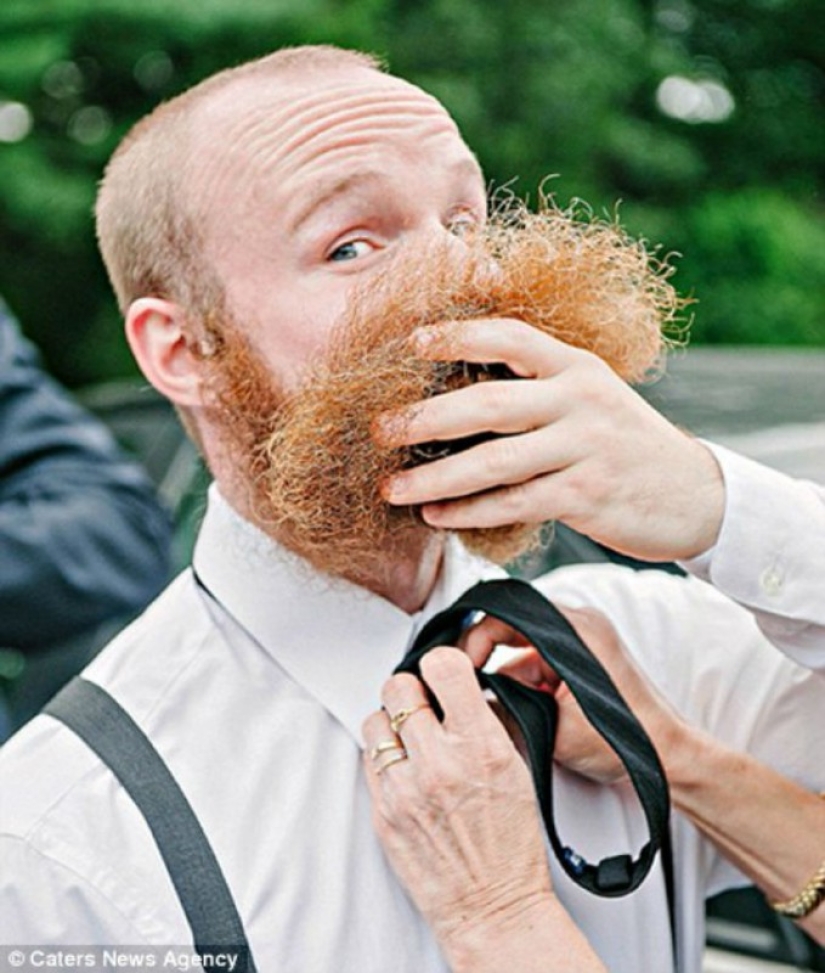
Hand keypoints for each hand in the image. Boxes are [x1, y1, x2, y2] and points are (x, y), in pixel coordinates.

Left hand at [362, 647, 605, 972]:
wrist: (492, 905)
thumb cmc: (510, 844)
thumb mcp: (516, 768)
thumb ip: (487, 720)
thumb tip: (463, 687)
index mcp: (480, 747)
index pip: (443, 668)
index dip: (441, 663)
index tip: (443, 672)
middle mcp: (439, 763)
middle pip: (399, 687)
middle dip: (411, 690)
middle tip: (423, 704)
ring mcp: (405, 789)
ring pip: (375, 719)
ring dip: (392, 723)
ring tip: (411, 739)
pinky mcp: (382, 812)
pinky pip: (369, 759)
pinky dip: (384, 757)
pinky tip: (405, 768)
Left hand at [378, 320, 724, 560]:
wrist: (691, 493)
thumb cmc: (621, 443)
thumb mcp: (590, 396)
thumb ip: (537, 388)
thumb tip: (453, 397)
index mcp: (576, 366)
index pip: (511, 337)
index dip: (459, 335)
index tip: (412, 341)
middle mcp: (581, 399)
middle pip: (489, 404)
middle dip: (425, 418)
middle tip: (381, 430)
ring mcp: (586, 448)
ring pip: (495, 462)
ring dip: (436, 476)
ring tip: (394, 488)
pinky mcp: (587, 495)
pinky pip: (514, 503)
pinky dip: (469, 511)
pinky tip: (437, 515)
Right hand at [462, 605, 686, 784]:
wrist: (669, 758)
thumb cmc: (627, 742)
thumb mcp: (552, 729)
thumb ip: (506, 708)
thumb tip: (471, 701)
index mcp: (575, 629)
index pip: (506, 614)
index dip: (475, 640)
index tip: (461, 668)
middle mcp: (581, 623)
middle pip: (512, 627)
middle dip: (491, 660)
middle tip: (473, 688)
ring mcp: (585, 638)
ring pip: (525, 647)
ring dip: (512, 677)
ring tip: (511, 710)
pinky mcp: (586, 656)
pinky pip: (542, 659)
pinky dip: (530, 683)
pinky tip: (529, 709)